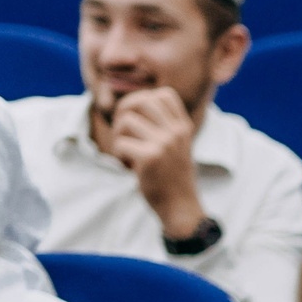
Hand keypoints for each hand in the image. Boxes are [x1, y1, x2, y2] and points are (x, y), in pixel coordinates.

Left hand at [105, 87, 206, 240]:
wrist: (180, 206)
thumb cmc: (172, 175)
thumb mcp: (176, 145)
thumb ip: (163, 124)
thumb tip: (130, 103)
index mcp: (183, 127)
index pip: (163, 94)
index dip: (144, 100)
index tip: (139, 119)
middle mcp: (176, 132)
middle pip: (142, 101)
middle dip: (125, 111)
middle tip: (123, 131)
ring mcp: (165, 144)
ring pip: (126, 121)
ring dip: (119, 135)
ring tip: (125, 150)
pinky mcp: (150, 157)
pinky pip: (121, 143)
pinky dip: (118, 154)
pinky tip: (128, 165)